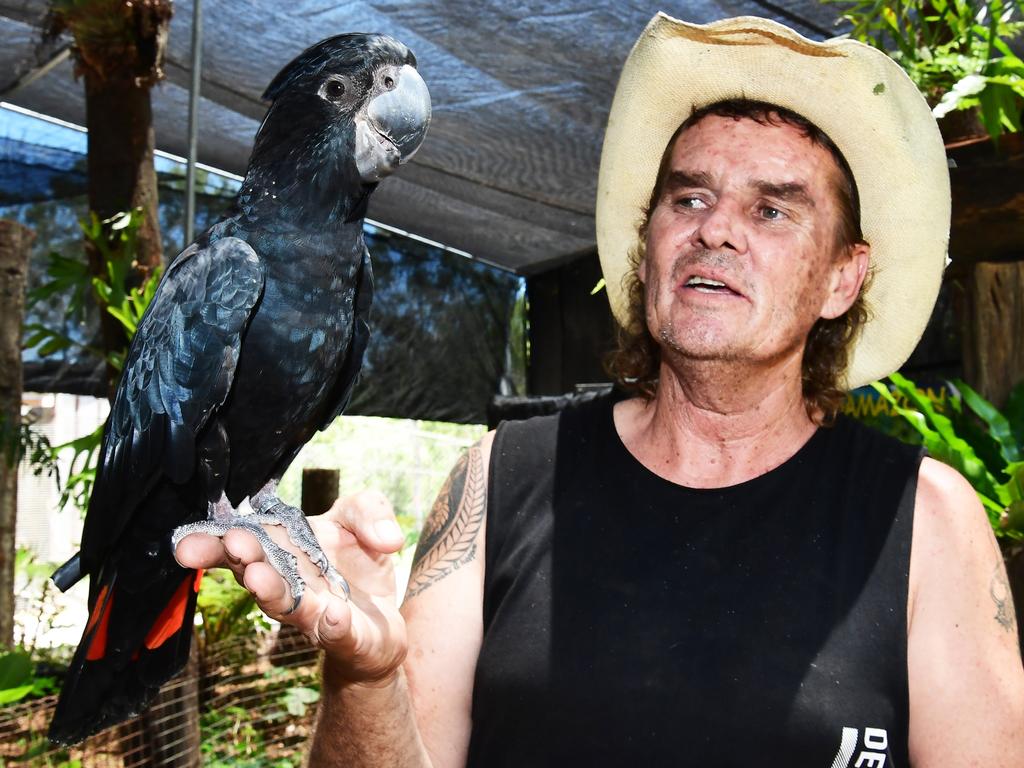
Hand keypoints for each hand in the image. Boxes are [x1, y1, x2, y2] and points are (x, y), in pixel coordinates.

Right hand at [174, 490, 408, 684]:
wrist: (383, 624)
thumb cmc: (359, 567)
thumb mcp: (366, 520)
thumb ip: (369, 511)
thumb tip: (387, 536)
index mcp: (283, 550)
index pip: (242, 543)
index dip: (214, 542)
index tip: (187, 543)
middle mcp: (289, 585)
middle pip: (258, 572)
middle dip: (244, 558)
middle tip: (233, 544)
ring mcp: (314, 614)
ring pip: (288, 606)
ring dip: (272, 592)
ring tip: (259, 577)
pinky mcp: (345, 638)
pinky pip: (336, 633)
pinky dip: (333, 626)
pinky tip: (333, 615)